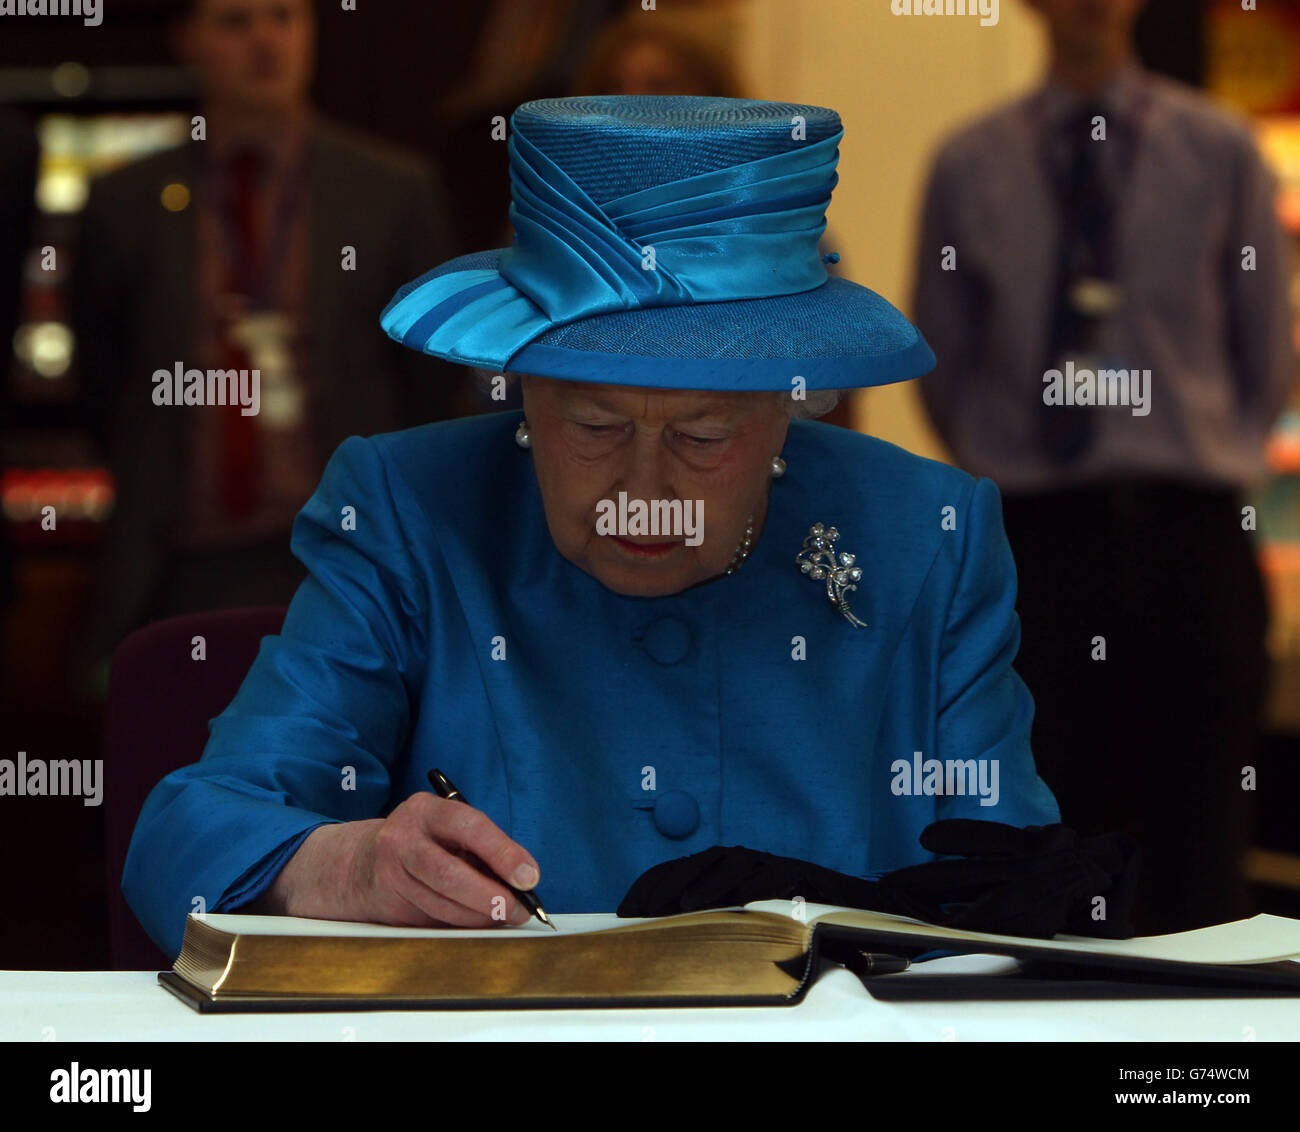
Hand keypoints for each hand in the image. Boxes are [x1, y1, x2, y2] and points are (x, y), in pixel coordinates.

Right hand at [250, 793, 540, 927]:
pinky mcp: (388, 905)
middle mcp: (401, 838)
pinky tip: (475, 921)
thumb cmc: (421, 842)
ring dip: (479, 917)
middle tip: (518, 910)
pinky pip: (432, 920)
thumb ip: (480, 847)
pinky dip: (460, 924)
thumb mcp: (445, 828)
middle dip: (490, 896)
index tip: (530, 876)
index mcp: (425, 810)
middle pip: (450, 873)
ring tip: (504, 917)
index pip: (469, 826)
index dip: (503, 852)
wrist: (358, 863)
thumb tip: (522, 879)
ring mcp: (390, 874)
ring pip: (441, 904)